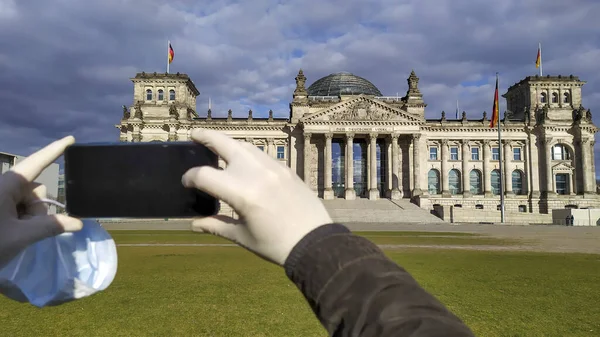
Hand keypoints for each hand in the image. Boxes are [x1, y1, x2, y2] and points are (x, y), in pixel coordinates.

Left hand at [0, 136, 82, 267]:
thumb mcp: (21, 236)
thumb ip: (51, 227)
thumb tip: (78, 223)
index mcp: (8, 184)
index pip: (37, 163)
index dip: (55, 150)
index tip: (71, 139)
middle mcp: (4, 186)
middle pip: (36, 190)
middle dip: (39, 210)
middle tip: (27, 230)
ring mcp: (1, 196)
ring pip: (29, 201)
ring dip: (29, 218)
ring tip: (15, 235)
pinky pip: (19, 208)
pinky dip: (21, 220)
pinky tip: (10, 233)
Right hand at [182, 129, 332, 265]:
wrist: (315, 242)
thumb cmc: (276, 245)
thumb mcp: (242, 237)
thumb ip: (216, 226)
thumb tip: (193, 224)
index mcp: (241, 193)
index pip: (205, 175)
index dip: (190, 178)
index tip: (186, 183)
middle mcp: (256, 174)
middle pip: (224, 144)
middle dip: (206, 137)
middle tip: (194, 135)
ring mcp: (273, 168)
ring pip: (244, 146)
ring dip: (228, 144)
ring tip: (217, 147)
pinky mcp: (286, 169)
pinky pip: (261, 155)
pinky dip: (247, 154)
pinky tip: (243, 162)